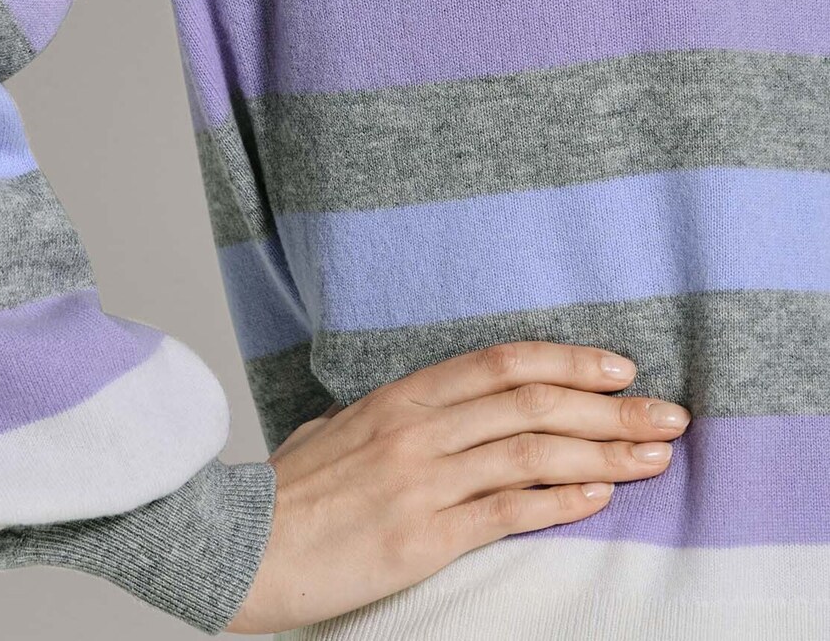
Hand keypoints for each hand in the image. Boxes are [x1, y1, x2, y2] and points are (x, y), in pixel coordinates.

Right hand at [225, 340, 688, 633]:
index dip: (565, 358)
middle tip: (667, 413)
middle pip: (531, 403)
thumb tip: (423, 410)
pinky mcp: (421, 538)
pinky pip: (504, 511)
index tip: (617, 364)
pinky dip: (559, 500)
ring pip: (531, 453)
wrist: (237, 545)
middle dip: (610, 406)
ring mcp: (420, 482)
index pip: (499, 362)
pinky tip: (599, 494)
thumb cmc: (284, 491)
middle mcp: (417, 429)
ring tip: (655, 455)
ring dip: (603, 452)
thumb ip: (384, 414)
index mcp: (398, 396)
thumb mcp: (333, 429)